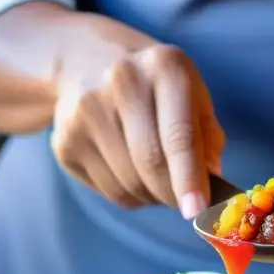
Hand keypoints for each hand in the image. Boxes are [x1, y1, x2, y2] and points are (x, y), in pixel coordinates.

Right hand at [51, 42, 224, 217]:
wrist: (87, 62)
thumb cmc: (157, 88)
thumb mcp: (193, 95)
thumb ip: (208, 140)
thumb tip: (208, 187)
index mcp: (164, 67)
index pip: (178, 134)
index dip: (189, 178)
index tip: (197, 211)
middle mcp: (121, 82)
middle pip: (151, 164)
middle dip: (174, 195)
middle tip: (188, 204)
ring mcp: (86, 112)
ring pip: (129, 184)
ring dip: (152, 196)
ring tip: (158, 179)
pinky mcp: (65, 141)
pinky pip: (109, 191)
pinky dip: (130, 195)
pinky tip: (131, 172)